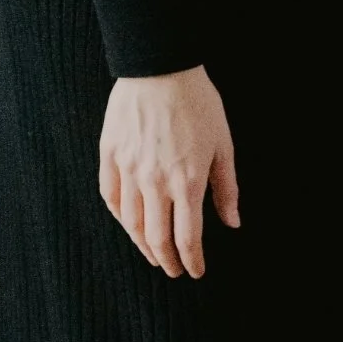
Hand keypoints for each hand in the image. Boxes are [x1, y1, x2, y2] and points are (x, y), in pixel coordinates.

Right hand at [98, 65, 238, 278]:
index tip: (197, 271)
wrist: (159, 69)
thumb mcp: (224, 146)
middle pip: (157, 237)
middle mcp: (155, 181)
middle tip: (176, 271)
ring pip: (132, 222)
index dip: (193, 260)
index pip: (188, 237)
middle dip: (168, 260)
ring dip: (143, 245)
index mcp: (187, 181)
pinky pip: (111, 196)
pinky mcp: (110, 155)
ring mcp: (128, 169)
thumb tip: (232, 223)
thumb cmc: (198, 105)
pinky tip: (130, 225)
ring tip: (154, 255)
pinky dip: (121, 217)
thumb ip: (226, 189)